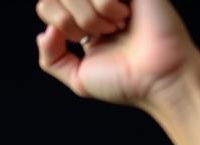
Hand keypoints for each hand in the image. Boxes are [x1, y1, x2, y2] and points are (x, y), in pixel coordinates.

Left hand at [35, 0, 196, 108]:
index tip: (82, 40)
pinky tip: (125, 16)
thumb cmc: (124, 81)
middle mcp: (97, 1)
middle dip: (72, 19)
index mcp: (82, 21)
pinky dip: (106, 3)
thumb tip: (43, 32)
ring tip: (115, 27)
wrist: (156, 77)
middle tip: (99, 34)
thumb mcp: (78, 78)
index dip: (58, 22)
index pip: (47, 3)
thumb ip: (52, 58)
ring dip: (90, 14)